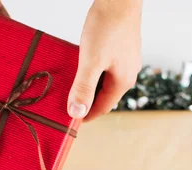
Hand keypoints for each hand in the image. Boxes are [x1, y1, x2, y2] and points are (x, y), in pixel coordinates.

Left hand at [68, 0, 142, 120]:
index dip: (85, 116)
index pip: (102, 108)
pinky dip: (91, 70)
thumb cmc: (108, 26)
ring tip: (69, 84)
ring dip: (87, 85)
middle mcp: (127, 73)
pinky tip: (80, 64)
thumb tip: (77, 113)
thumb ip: (83, 88)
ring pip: (103, 80)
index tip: (68, 120)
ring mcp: (125, 60)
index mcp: (123, 82)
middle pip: (103, 96)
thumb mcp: (91, 61)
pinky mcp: (120, 47)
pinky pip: (104, 66)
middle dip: (85, 100)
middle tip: (64, 103)